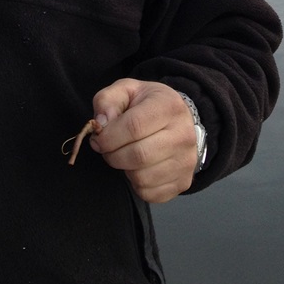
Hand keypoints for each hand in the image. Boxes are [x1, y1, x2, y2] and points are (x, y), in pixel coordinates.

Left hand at [88, 79, 199, 202]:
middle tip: (107, 149)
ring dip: (124, 169)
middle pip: (138, 156)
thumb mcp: (127, 90)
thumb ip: (107, 100)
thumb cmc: (148, 105)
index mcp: (169, 106)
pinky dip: (136, 184)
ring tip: (124, 155)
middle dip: (112, 155)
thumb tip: (101, 124)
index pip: (133, 127)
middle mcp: (183, 135)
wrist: (180, 120)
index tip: (97, 139)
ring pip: (142, 178)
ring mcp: (186, 161)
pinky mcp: (183, 182)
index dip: (109, 137)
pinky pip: (150, 193)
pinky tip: (137, 167)